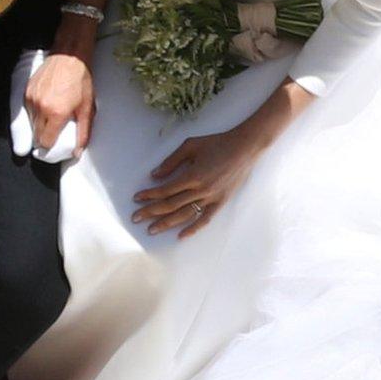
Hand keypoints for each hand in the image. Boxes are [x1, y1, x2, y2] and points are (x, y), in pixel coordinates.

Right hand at [10, 50, 77, 162]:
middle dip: (44, 137)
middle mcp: (41, 107)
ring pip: (31, 122)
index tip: (54, 145)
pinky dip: (35, 111)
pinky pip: (28, 109)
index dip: (49, 146)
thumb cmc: (80, 80)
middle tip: (54, 133)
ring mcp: (32, 98)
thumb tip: (78, 151)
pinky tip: (46, 106)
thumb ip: (83, 132)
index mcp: (56, 114)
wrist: (69, 57)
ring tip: (51, 117)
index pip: (45, 141)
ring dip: (39, 124)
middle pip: (36, 134)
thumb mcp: (87, 108)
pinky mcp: (27, 91)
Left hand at [132, 126, 265, 238]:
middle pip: (171, 205)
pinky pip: (205, 219)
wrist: (245, 148)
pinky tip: (181, 236)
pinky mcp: (221, 202)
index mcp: (192, 175)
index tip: (137, 199)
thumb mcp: (191, 145)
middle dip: (151, 212)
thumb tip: (154, 175)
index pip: (165, 190)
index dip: (149, 195)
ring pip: (185, 215)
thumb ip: (171, 161)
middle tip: (135, 218)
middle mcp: (201, 190)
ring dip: (166, 223)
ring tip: (151, 230)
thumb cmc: (217, 143)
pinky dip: (193, 228)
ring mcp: (212, 198)